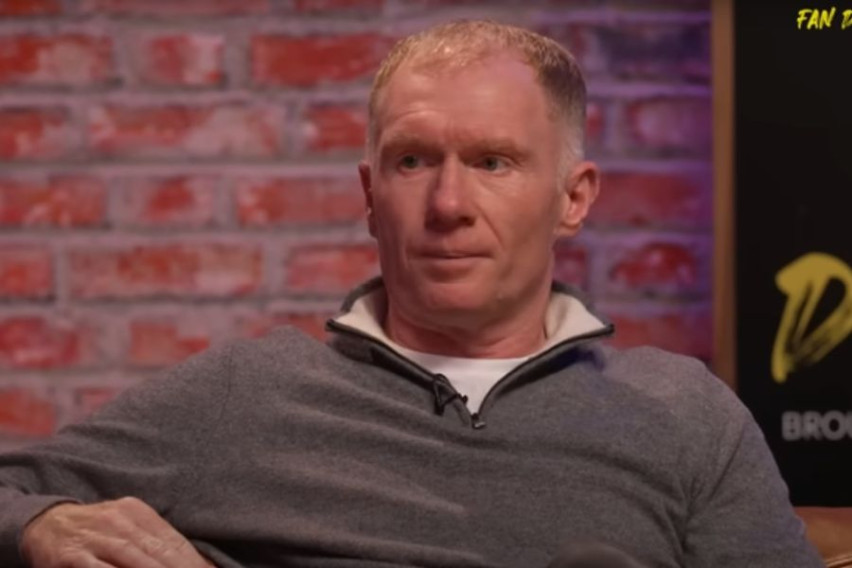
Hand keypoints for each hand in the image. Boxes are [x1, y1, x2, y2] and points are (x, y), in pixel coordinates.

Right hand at [20, 497, 213, 567]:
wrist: (45, 522)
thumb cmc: (96, 530)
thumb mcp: (127, 526)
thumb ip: (156, 543)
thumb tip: (195, 563)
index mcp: (138, 513)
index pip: (173, 542)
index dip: (194, 562)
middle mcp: (120, 521)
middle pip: (159, 552)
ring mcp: (96, 538)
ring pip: (134, 560)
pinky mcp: (73, 556)